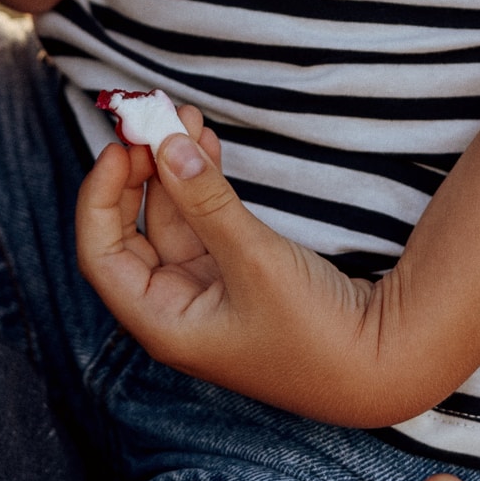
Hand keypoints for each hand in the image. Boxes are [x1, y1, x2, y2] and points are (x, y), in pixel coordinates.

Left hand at [76, 119, 415, 427]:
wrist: (379, 364)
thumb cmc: (314, 332)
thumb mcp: (255, 259)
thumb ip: (207, 201)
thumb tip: (165, 146)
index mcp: (163, 323)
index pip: (100, 255)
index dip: (100, 197)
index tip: (120, 146)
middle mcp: (175, 310)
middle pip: (130, 233)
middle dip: (138, 174)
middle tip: (153, 123)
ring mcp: (206, 292)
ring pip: (171, 220)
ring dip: (173, 169)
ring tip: (184, 117)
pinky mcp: (236, 277)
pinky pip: (204, 223)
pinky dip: (201, 185)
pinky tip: (205, 145)